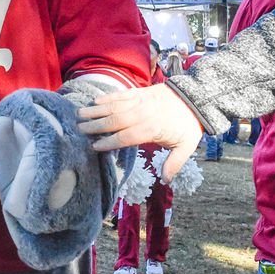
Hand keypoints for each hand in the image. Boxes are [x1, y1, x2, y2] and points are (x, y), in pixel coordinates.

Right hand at [77, 83, 202, 179]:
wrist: (195, 97)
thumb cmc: (188, 124)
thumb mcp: (187, 146)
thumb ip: (175, 163)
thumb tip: (165, 181)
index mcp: (152, 128)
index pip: (126, 137)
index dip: (110, 142)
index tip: (95, 146)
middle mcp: (143, 113)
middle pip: (115, 120)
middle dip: (96, 125)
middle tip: (80, 129)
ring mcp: (140, 101)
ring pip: (114, 106)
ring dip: (96, 110)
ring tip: (79, 113)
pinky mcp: (139, 92)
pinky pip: (120, 95)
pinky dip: (107, 98)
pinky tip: (95, 102)